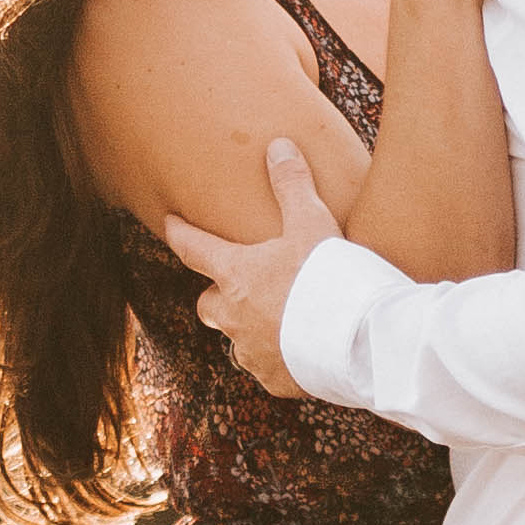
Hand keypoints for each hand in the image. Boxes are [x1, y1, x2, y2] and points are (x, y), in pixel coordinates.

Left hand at [163, 137, 338, 396]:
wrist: (356, 339)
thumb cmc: (329, 276)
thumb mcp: (312, 223)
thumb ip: (293, 185)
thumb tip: (278, 145)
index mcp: (234, 275)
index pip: (193, 248)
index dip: (179, 232)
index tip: (169, 223)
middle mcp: (233, 317)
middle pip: (207, 305)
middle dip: (216, 295)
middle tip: (237, 287)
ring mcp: (251, 352)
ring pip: (236, 340)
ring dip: (249, 329)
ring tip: (279, 320)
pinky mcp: (274, 380)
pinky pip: (267, 368)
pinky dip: (279, 358)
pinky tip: (301, 350)